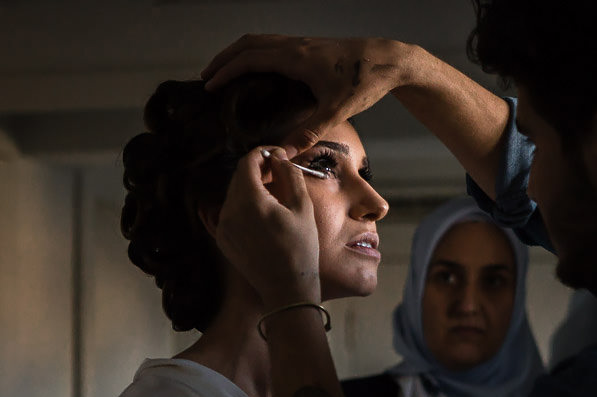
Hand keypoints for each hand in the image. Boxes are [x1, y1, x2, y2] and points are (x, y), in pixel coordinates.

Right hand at [202, 35, 411, 156]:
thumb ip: (309, 133)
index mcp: (295, 58)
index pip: (249, 59)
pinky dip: (257, 53)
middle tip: (207, 77)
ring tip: (226, 70)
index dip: (226, 71)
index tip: (210, 86)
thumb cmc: (364, 83)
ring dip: (239, 53)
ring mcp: (303, 43)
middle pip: (248, 44)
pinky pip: (274, 44)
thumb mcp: (337, 111)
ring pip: (261, 41)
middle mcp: (295, 46)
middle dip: (224, 59)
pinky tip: (259, 69)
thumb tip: (285, 154)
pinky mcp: (311, 47)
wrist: (389, 60)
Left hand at [216, 147, 320, 306]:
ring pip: (233, 195)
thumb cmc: (300, 248)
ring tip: (273, 194)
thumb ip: (290, 176)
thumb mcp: (302, 208)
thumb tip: (280, 157)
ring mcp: (223, 226)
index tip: (277, 154)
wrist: (286, 288)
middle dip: (256, 169)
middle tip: (277, 171)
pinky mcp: (223, 239)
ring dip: (250, 188)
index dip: (262, 153)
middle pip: (238, 177)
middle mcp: (230, 211)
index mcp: (250, 201)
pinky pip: (230, 213)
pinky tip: (263, 215)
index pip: (247, 163)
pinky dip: (244, 206)